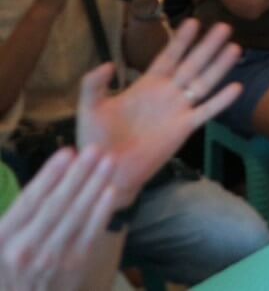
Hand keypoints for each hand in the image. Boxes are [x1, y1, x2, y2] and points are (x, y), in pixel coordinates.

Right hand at [0, 146, 119, 290]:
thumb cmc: (11, 265)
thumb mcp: (1, 242)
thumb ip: (19, 213)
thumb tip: (49, 176)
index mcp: (2, 238)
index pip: (29, 200)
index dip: (50, 175)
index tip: (67, 152)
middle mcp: (24, 248)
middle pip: (56, 204)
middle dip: (78, 174)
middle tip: (94, 149)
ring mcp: (50, 258)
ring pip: (75, 216)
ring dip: (94, 186)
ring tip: (108, 162)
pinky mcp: (73, 266)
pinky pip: (90, 233)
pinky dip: (101, 211)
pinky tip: (111, 191)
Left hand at [75, 19, 242, 207]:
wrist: (106, 171)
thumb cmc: (95, 141)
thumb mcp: (89, 108)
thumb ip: (94, 85)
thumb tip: (108, 64)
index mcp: (147, 85)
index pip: (168, 57)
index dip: (180, 40)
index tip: (194, 22)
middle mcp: (167, 93)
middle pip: (192, 64)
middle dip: (207, 46)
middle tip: (224, 26)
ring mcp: (178, 110)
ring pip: (204, 83)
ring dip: (219, 66)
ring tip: (235, 47)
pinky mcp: (184, 129)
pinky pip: (206, 112)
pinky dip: (221, 101)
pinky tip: (236, 88)